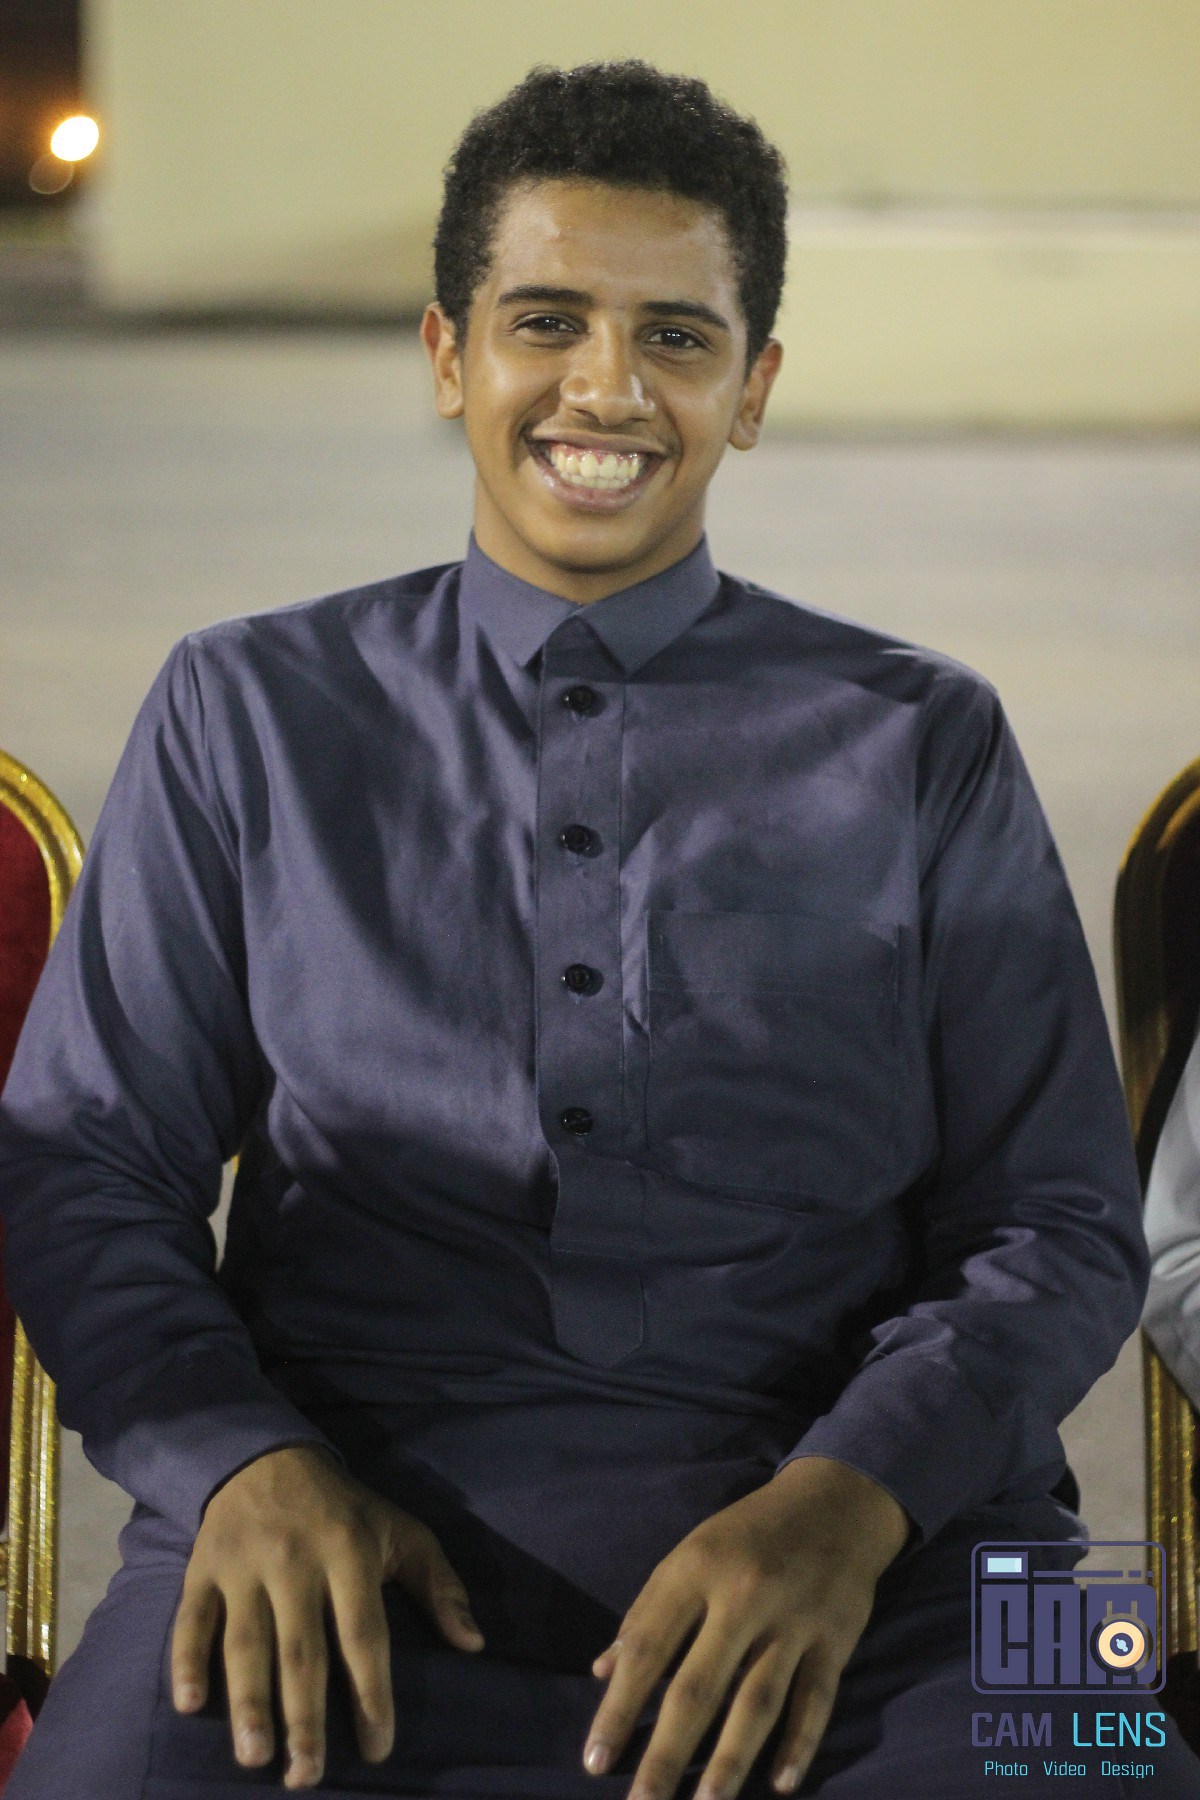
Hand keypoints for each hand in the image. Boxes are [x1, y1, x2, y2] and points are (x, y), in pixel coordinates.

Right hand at [171, 1443, 484, 1789]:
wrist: (267, 1458)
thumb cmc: (344, 1510)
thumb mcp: (400, 1531)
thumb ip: (439, 1586)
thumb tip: (474, 1644)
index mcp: (349, 1552)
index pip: (364, 1633)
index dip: (372, 1693)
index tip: (377, 1749)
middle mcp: (296, 1561)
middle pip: (302, 1649)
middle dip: (304, 1717)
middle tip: (305, 1777)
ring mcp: (245, 1565)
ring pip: (245, 1642)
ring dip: (248, 1701)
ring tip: (255, 1757)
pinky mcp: (203, 1568)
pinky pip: (192, 1619)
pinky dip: (186, 1660)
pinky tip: (189, 1705)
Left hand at [581, 1456, 907, 1799]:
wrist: (835, 1502)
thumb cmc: (748, 1534)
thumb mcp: (690, 1553)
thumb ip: (648, 1611)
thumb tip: (604, 1671)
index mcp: (696, 1568)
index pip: (648, 1647)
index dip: (619, 1707)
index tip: (595, 1762)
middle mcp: (742, 1595)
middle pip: (698, 1687)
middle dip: (666, 1753)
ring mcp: (793, 1619)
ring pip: (757, 1702)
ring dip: (729, 1761)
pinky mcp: (835, 1639)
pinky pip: (815, 1700)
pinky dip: (799, 1744)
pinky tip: (779, 1786)